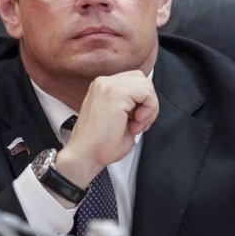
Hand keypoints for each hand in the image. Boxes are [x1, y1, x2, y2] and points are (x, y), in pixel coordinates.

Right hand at [55, 70, 157, 188]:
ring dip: (148, 108)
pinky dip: (148, 111)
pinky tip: (134, 124)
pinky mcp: (116, 93)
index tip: (136, 120)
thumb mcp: (121, 117)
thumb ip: (133, 104)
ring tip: (135, 125)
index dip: (142, 101)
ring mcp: (108, 85)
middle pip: (142, 80)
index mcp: (103, 87)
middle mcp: (103, 82)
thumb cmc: (100, 144)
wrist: (85, 156)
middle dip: (148, 103)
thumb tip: (149, 102)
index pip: (135, 81)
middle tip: (138, 123)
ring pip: (147, 85)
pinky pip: (147, 93)